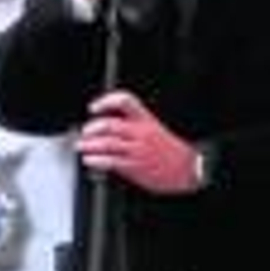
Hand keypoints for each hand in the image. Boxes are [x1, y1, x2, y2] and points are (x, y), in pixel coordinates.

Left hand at [77, 90, 202, 193]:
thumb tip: (108, 126)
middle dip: (92, 128)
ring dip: (89, 145)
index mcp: (147, 120)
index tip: (94, 107)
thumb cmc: (170, 150)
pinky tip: (89, 160)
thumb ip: (134, 126)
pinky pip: (111, 161)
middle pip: (110, 125)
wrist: (188, 169)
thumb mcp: (155, 130)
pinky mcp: (135, 167)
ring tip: (81, 146)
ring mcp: (137, 150)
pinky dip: (96, 160)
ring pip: (107, 144)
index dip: (106, 101)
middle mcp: (141, 133)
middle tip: (85, 132)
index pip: (125, 101)